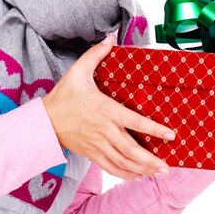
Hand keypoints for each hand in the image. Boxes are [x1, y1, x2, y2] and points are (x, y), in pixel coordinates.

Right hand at [42, 35, 175, 180]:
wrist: (44, 120)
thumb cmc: (63, 95)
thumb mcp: (78, 71)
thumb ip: (96, 54)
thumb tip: (111, 37)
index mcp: (105, 109)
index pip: (134, 121)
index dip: (154, 129)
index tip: (171, 135)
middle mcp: (104, 130)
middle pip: (132, 150)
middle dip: (151, 160)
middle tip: (168, 167)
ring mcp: (98, 145)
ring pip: (124, 162)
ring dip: (143, 169)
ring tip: (160, 173)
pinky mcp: (92, 154)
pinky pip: (111, 167)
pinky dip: (126, 174)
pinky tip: (138, 176)